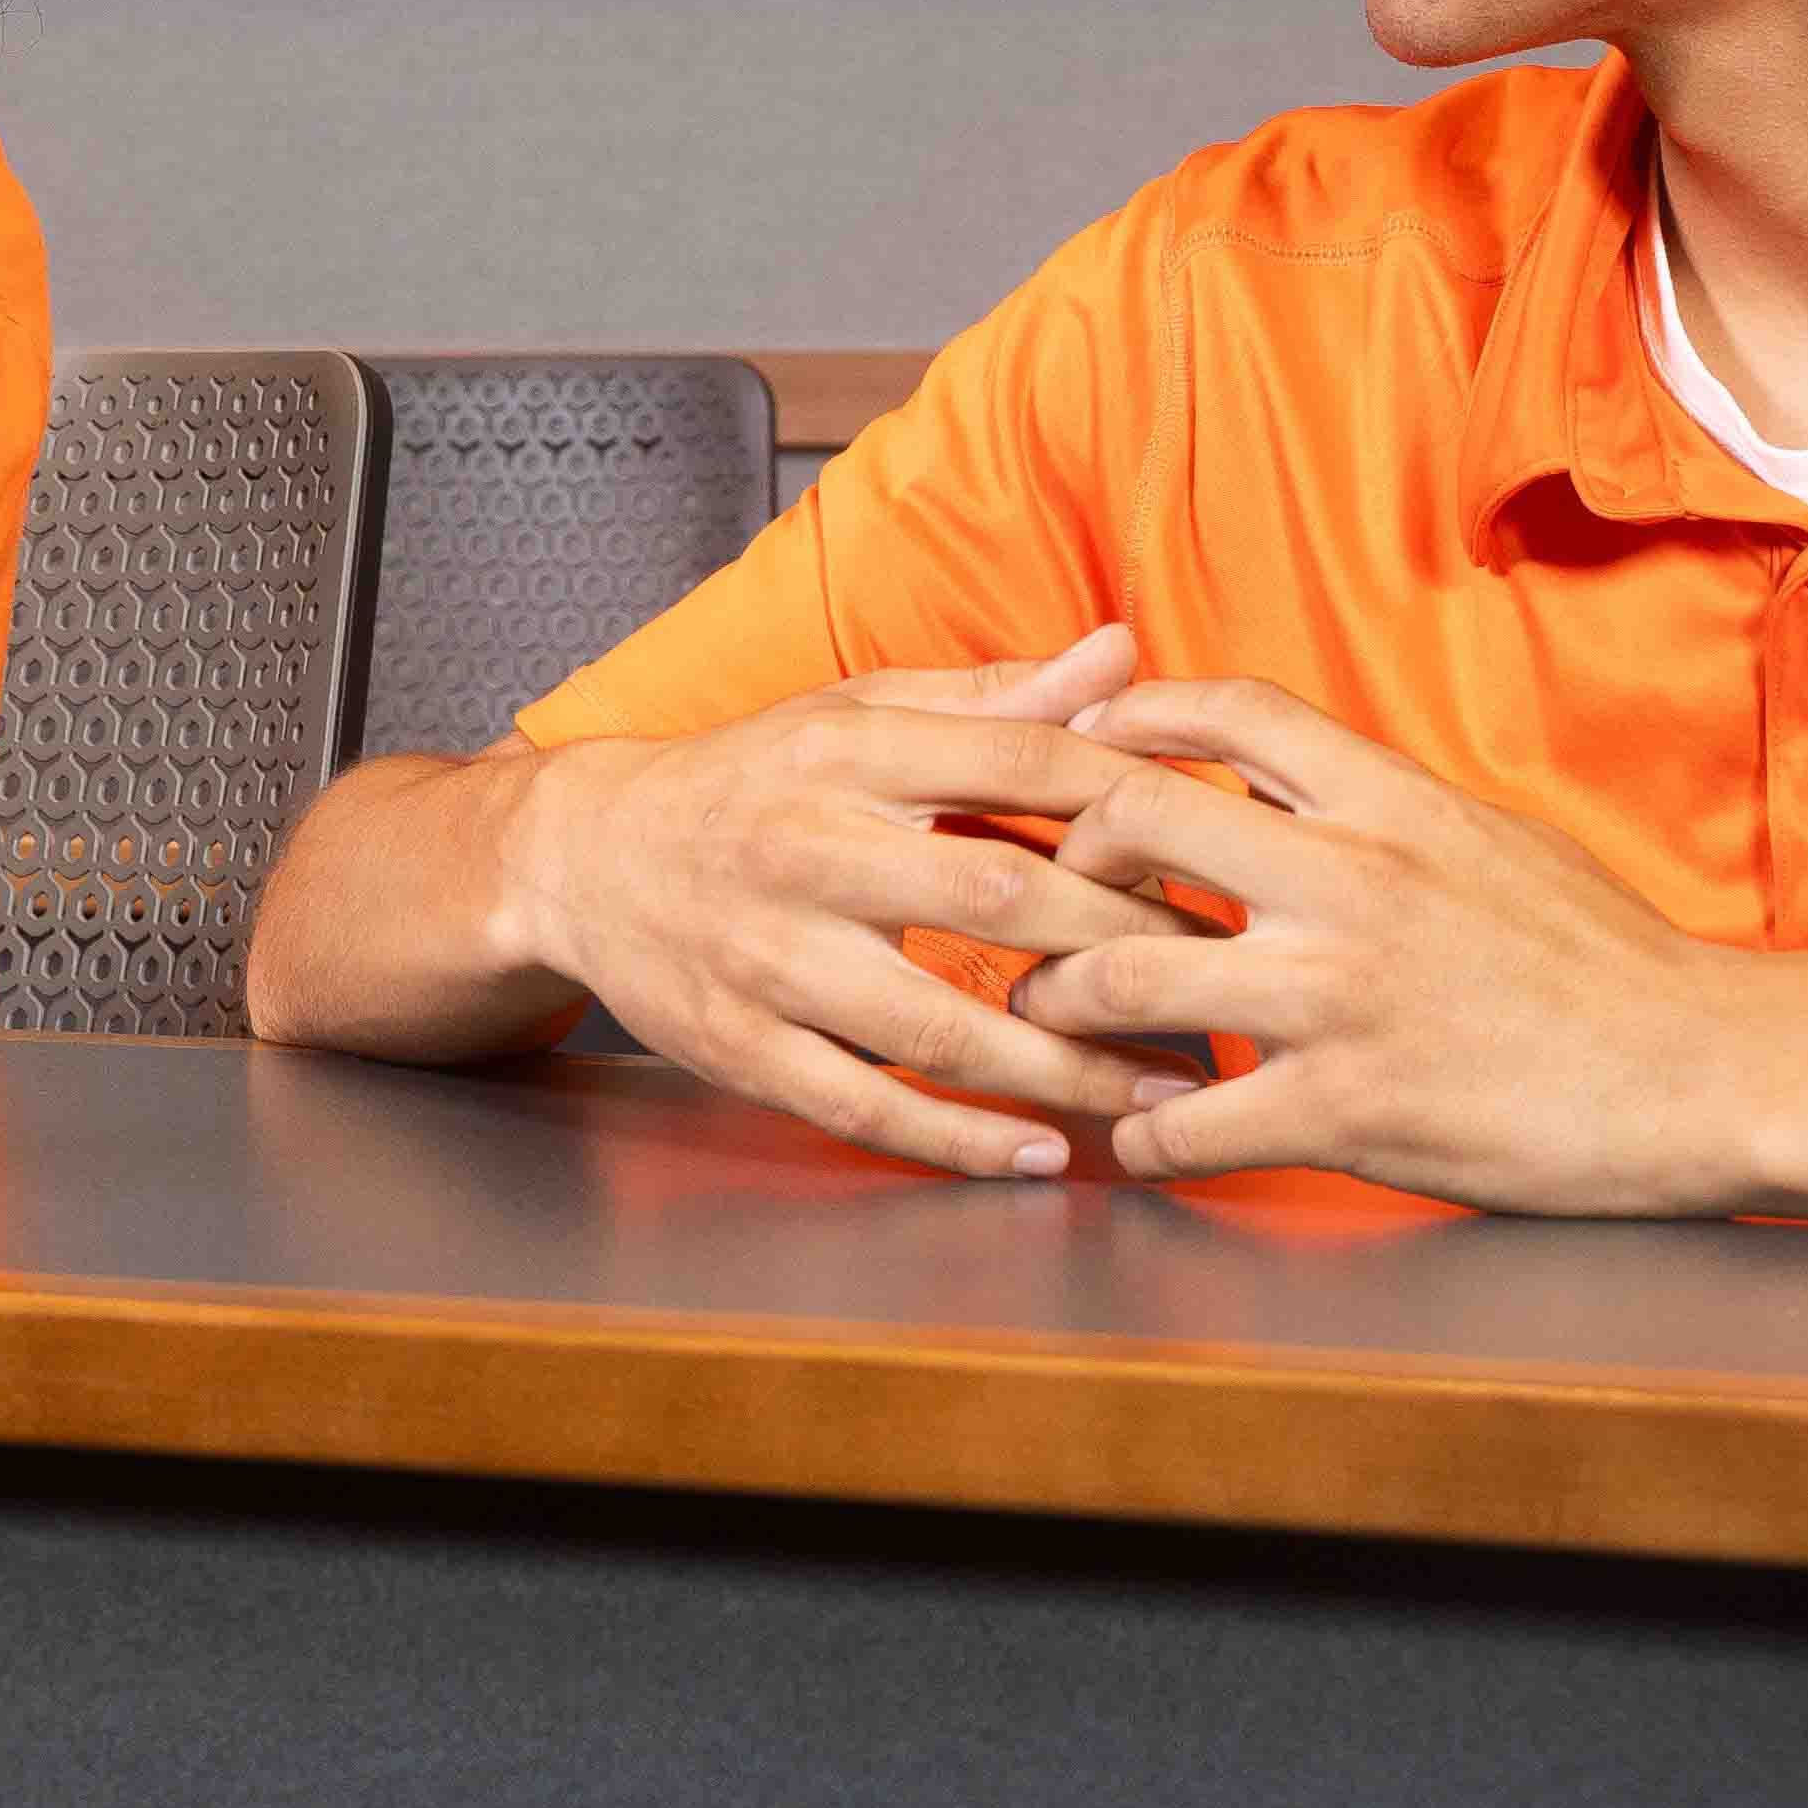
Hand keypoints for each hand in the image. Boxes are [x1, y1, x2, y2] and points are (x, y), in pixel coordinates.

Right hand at [489, 628, 1221, 1179]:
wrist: (580, 858)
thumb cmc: (748, 781)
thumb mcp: (854, 714)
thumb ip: (993, 697)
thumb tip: (1125, 654)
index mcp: (845, 752)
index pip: (1019, 762)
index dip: (1133, 806)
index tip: (1221, 850)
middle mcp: (805, 849)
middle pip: (999, 897)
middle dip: (1128, 948)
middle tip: (1228, 984)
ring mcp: (769, 956)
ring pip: (941, 1027)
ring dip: (1069, 1069)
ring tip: (1169, 1094)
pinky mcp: (739, 1045)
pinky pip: (865, 1106)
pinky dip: (959, 1139)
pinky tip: (1041, 1153)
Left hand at [1024, 678, 1755, 1213]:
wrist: (1708, 1073)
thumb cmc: (1608, 962)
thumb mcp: (1493, 840)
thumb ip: (1382, 806)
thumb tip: (1289, 774)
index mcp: (1392, 804)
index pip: (1228, 710)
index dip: (1129, 711)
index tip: (1080, 739)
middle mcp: (1351, 881)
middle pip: (1134, 818)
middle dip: (1059, 856)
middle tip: (1042, 897)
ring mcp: (1339, 996)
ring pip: (1122, 972)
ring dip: (1059, 1000)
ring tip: (1048, 1017)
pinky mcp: (1347, 1108)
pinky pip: (1185, 1124)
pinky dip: (1138, 1137)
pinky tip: (1138, 1138)